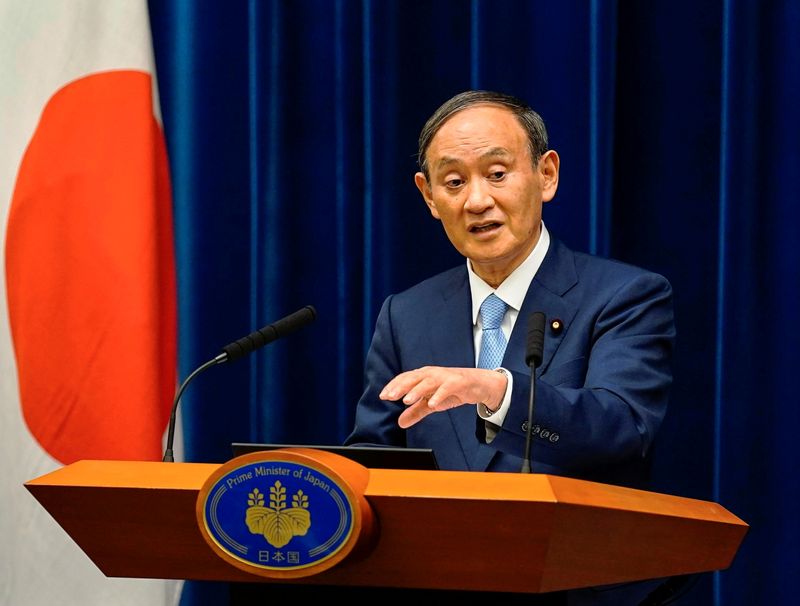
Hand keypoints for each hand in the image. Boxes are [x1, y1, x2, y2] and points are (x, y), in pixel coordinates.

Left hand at [379, 366, 507, 428]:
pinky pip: (446, 388)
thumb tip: (400, 422)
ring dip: (416, 391)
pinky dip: (438, 395)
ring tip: (406, 400)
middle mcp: (432, 374)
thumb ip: (416, 411)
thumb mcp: (432, 402)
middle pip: (413, 378)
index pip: (405, 378)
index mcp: (424, 376)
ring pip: (427, 382)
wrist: (478, 385)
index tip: (383, 396)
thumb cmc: (453, 390)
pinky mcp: (458, 381)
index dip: (393, 386)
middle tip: (389, 397)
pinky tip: (431, 404)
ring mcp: (445, 377)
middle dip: (400, 387)